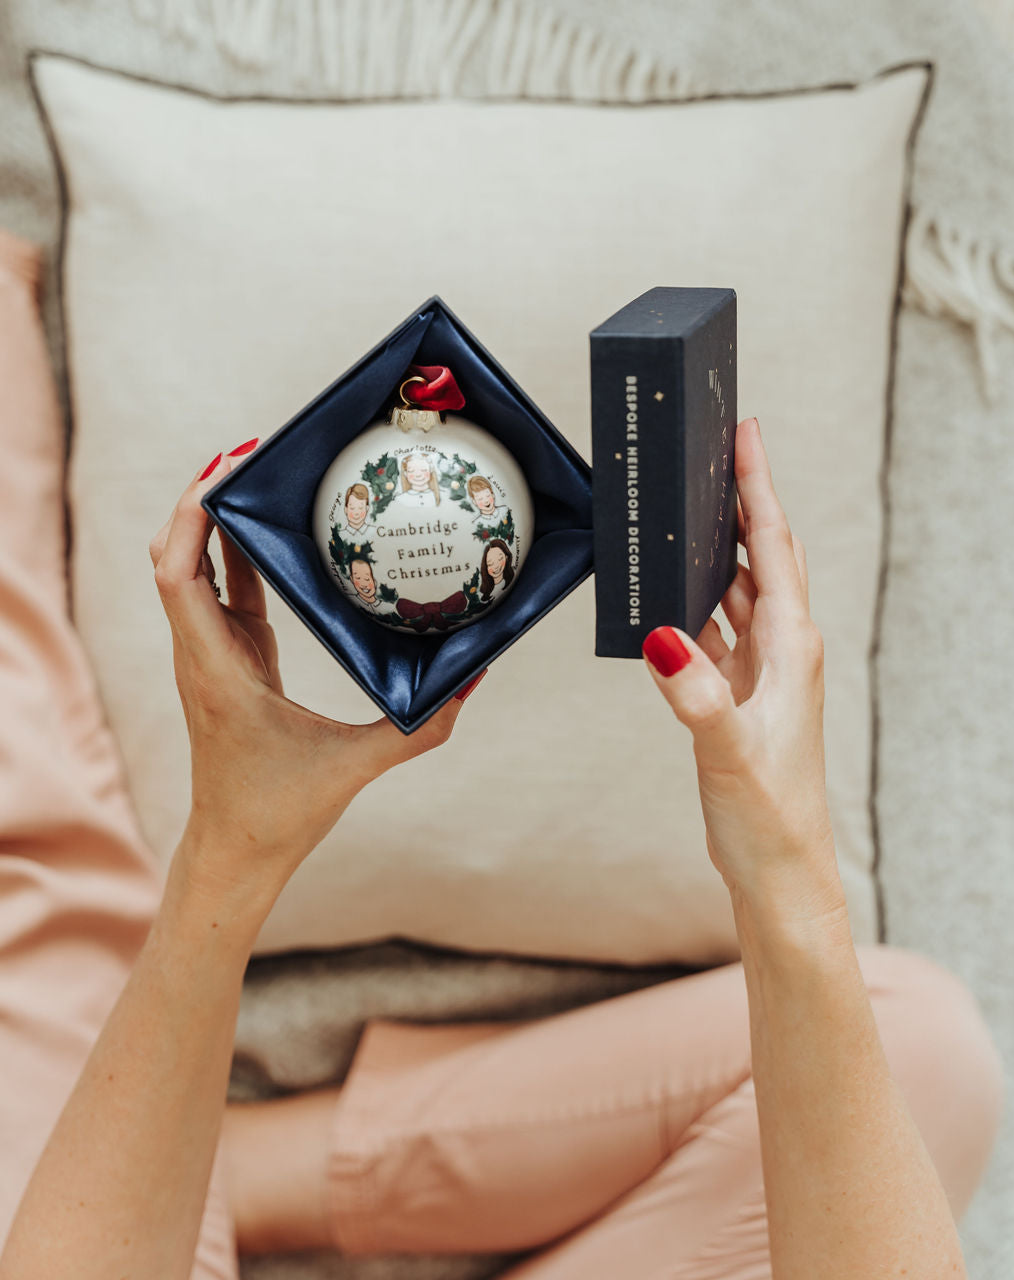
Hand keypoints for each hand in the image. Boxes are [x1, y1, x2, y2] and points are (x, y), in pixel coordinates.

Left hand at [149, 442, 484, 910]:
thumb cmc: (277, 814)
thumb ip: (418, 728)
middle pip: (177, 552)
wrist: (234, 851)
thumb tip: (472, 680)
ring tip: (264, 471)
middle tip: (254, 451)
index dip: (194, 512)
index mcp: (217, 669)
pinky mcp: (231, 659)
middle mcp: (204, 652)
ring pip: (194, 567)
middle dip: (204, 496)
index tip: (227, 468)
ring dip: (217, 518)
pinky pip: (224, 590)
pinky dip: (238, 552)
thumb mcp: (354, 768)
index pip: (179, 572)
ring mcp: (213, 653)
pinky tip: (277, 527)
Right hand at [642, 417, 843, 921]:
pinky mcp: (736, 695)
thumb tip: (659, 635)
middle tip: (712, 451)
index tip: (745, 433)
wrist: (779, 871)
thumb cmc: (769, 815)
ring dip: (718, 548)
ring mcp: (760, 672)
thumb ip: (695, 693)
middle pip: (761, 555)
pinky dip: (694, 603)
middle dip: (740, 501)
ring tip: (690, 507)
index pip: (775, 546)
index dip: (759, 486)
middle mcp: (783, 650)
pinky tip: (670, 593)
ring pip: (738, 589)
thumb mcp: (729, 750)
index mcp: (792, 648)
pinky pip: (715, 629)